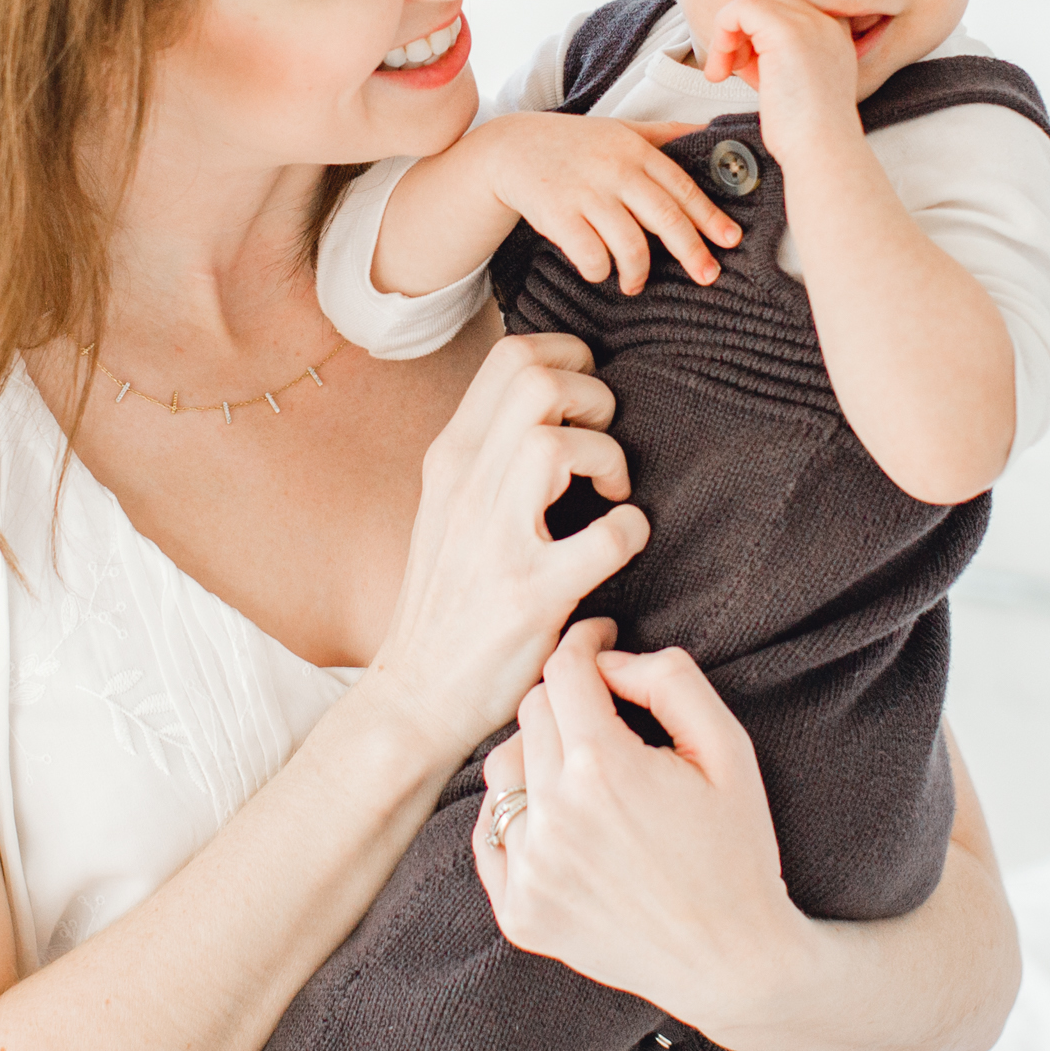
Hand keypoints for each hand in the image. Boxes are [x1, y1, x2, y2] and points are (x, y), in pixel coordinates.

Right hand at [368, 337, 650, 764]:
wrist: (417, 694)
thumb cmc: (448, 599)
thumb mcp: (450, 507)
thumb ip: (493, 454)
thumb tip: (556, 404)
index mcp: (452, 458)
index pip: (511, 355)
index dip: (570, 358)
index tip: (587, 400)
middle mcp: (466, 486)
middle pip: (536, 380)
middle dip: (594, 397)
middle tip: (603, 446)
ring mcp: (493, 540)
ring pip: (557, 441)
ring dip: (608, 456)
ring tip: (611, 491)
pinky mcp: (529, 595)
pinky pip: (606, 535)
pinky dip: (632, 530)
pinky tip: (624, 543)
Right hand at [467, 114, 737, 293]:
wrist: (511, 147)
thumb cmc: (574, 143)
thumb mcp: (621, 128)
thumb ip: (663, 134)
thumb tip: (709, 131)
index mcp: (635, 149)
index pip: (683, 187)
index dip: (710, 217)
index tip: (731, 240)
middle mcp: (615, 169)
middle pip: (666, 217)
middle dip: (692, 251)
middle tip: (708, 276)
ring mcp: (586, 193)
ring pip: (630, 245)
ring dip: (638, 273)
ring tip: (635, 284)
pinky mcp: (558, 215)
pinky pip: (591, 256)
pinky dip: (600, 271)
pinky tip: (600, 271)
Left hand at [471, 623, 801, 1032]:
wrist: (734, 962)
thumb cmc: (738, 850)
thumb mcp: (728, 749)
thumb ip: (669, 681)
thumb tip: (608, 661)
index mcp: (603, 769)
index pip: (564, 672)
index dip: (584, 644)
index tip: (600, 640)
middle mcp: (554, 817)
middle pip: (531, 715)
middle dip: (567, 700)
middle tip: (607, 713)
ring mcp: (530, 872)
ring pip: (501, 771)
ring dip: (535, 755)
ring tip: (584, 769)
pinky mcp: (518, 914)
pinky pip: (489, 835)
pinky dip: (514, 815)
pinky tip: (556, 817)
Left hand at [698, 0, 864, 168]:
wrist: (821, 153)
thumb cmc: (804, 133)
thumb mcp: (793, 83)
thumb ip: (773, 56)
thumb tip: (736, 42)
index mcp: (833, 34)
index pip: (786, 10)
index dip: (758, 35)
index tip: (747, 68)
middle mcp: (826, 22)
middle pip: (767, 2)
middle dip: (741, 33)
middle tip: (733, 70)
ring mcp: (809, 23)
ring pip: (750, 3)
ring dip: (727, 37)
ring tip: (725, 71)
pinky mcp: (785, 30)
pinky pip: (738, 8)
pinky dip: (721, 35)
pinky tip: (722, 69)